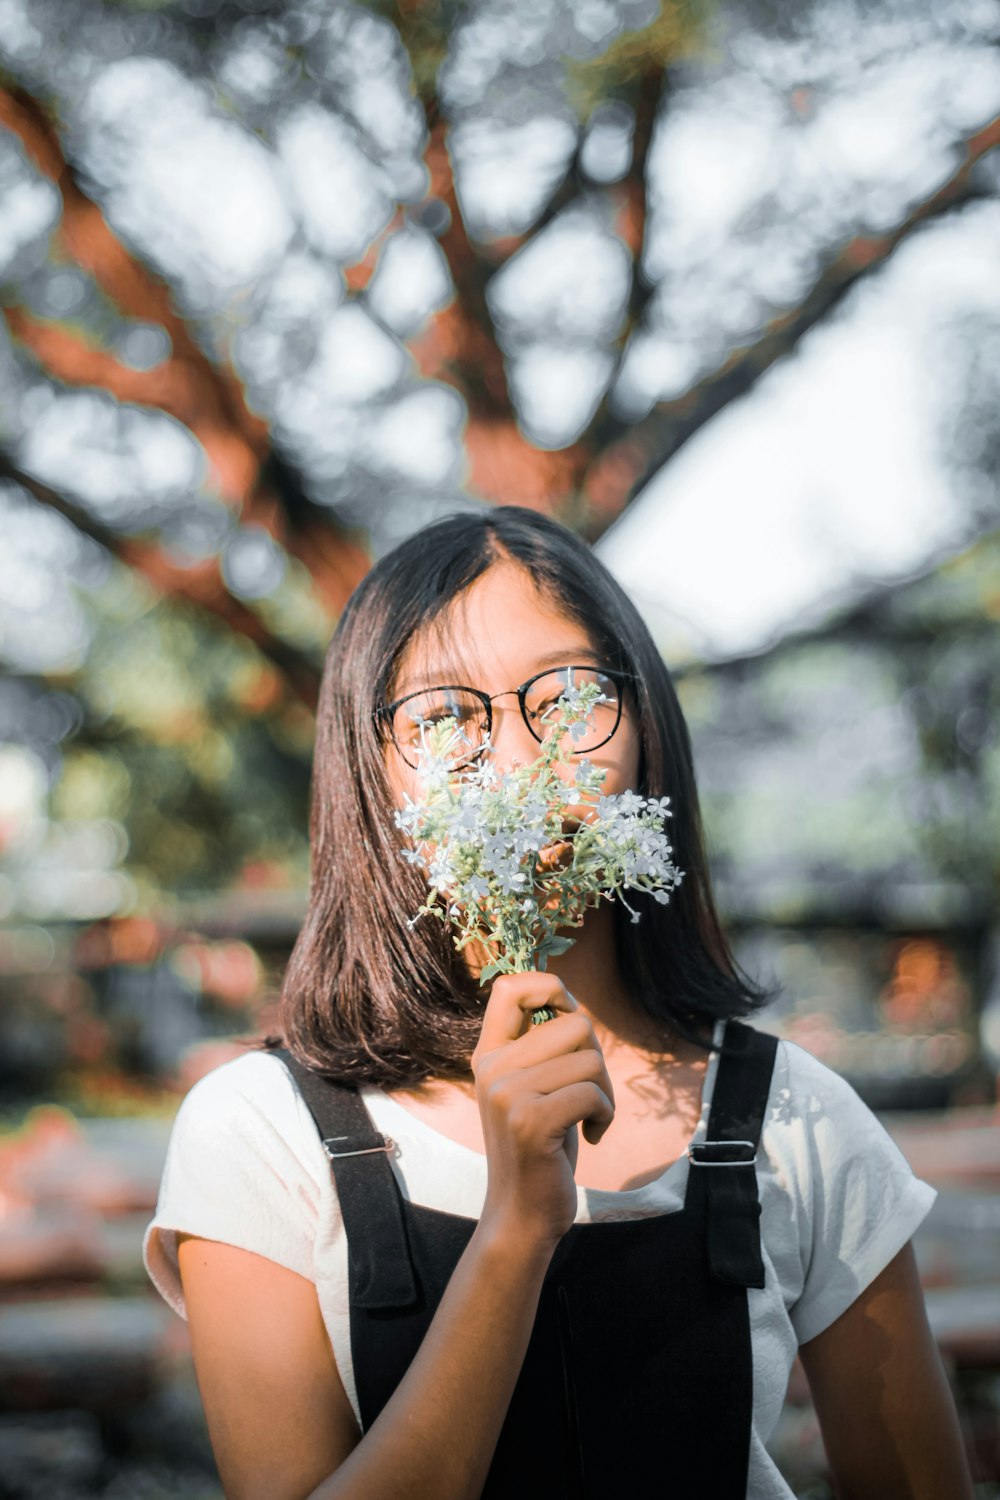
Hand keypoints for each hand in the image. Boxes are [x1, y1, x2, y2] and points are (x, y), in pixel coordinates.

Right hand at [471, 973, 614, 1252]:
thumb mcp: (531, 1088)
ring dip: (605, 1091)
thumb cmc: (539, 1148)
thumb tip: (569, 1000)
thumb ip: (539, 1048)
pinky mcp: (530, 1121)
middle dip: (597, 1057)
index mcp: (489, 1055)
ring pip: (589, 1059)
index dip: (550, 988)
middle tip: (589, 1094)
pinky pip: (592, 1092)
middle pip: (574, 1023)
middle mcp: (492, 1068)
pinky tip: (592, 1135)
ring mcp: (507, 1094)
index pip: (509, 987)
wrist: (521, 1215)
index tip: (568, 1020)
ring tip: (589, 1118)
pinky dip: (606, 1114)